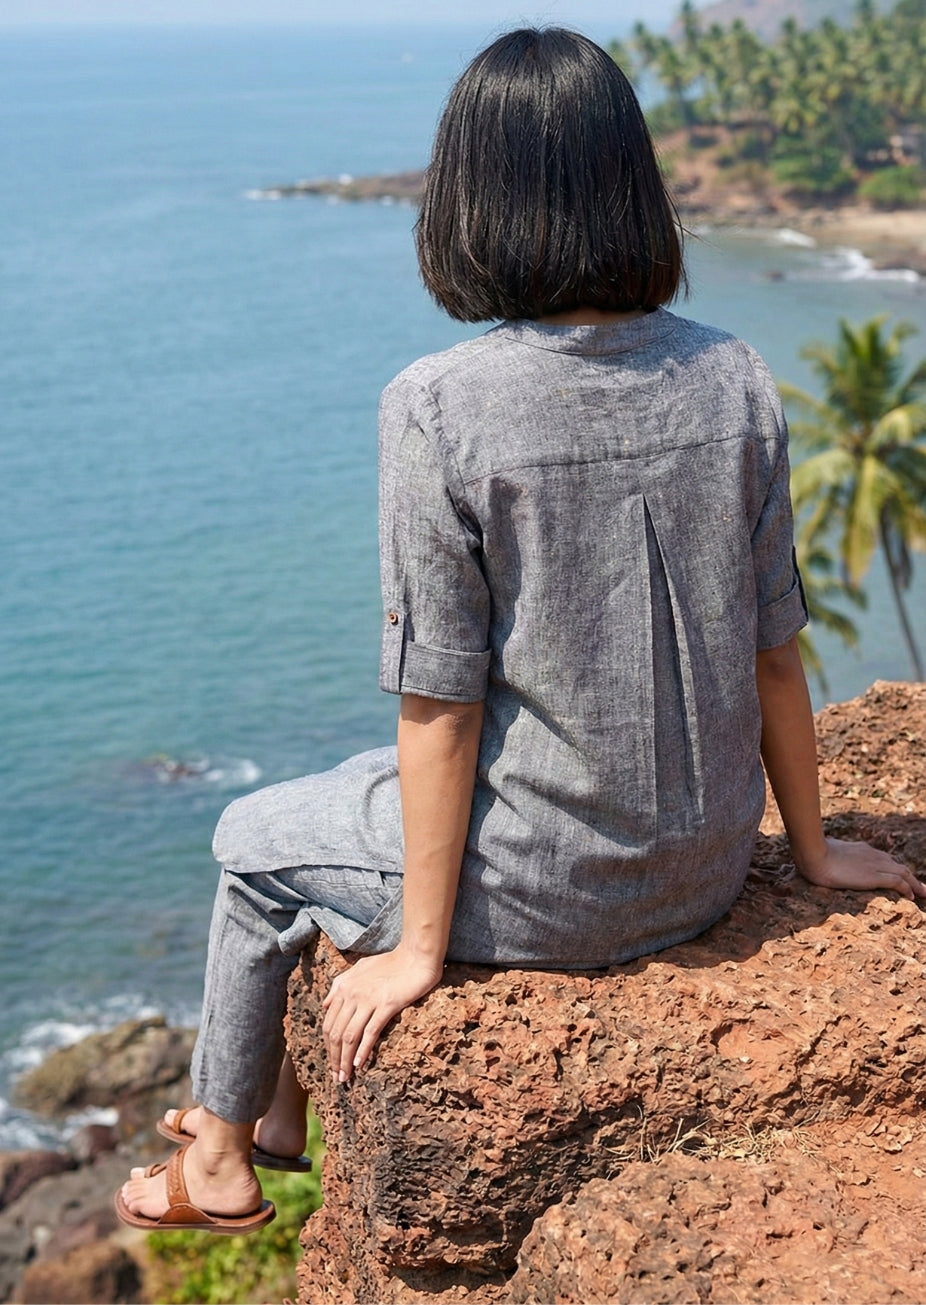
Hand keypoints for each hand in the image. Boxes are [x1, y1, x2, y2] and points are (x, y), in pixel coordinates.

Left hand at [321, 945, 442, 1083]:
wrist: (416, 954)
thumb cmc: (392, 961)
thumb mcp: (360, 967)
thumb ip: (340, 984)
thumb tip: (325, 1004)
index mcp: (344, 987)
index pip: (329, 1023)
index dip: (328, 1046)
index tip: (332, 1063)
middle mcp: (352, 994)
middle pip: (335, 1033)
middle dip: (333, 1059)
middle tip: (336, 1079)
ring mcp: (368, 999)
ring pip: (349, 1036)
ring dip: (344, 1061)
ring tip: (345, 1079)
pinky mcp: (387, 1004)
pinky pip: (370, 1032)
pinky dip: (363, 1051)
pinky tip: (360, 1065)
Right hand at [796, 836, 925, 900]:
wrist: (814, 854)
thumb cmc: (813, 852)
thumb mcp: (825, 850)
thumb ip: (831, 853)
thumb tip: (821, 854)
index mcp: (861, 849)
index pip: (883, 858)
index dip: (892, 868)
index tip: (899, 876)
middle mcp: (872, 855)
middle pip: (897, 865)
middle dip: (909, 876)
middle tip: (920, 887)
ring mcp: (874, 865)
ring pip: (903, 873)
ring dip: (915, 884)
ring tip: (923, 893)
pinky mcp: (874, 876)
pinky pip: (898, 882)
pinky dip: (908, 889)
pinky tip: (912, 897)